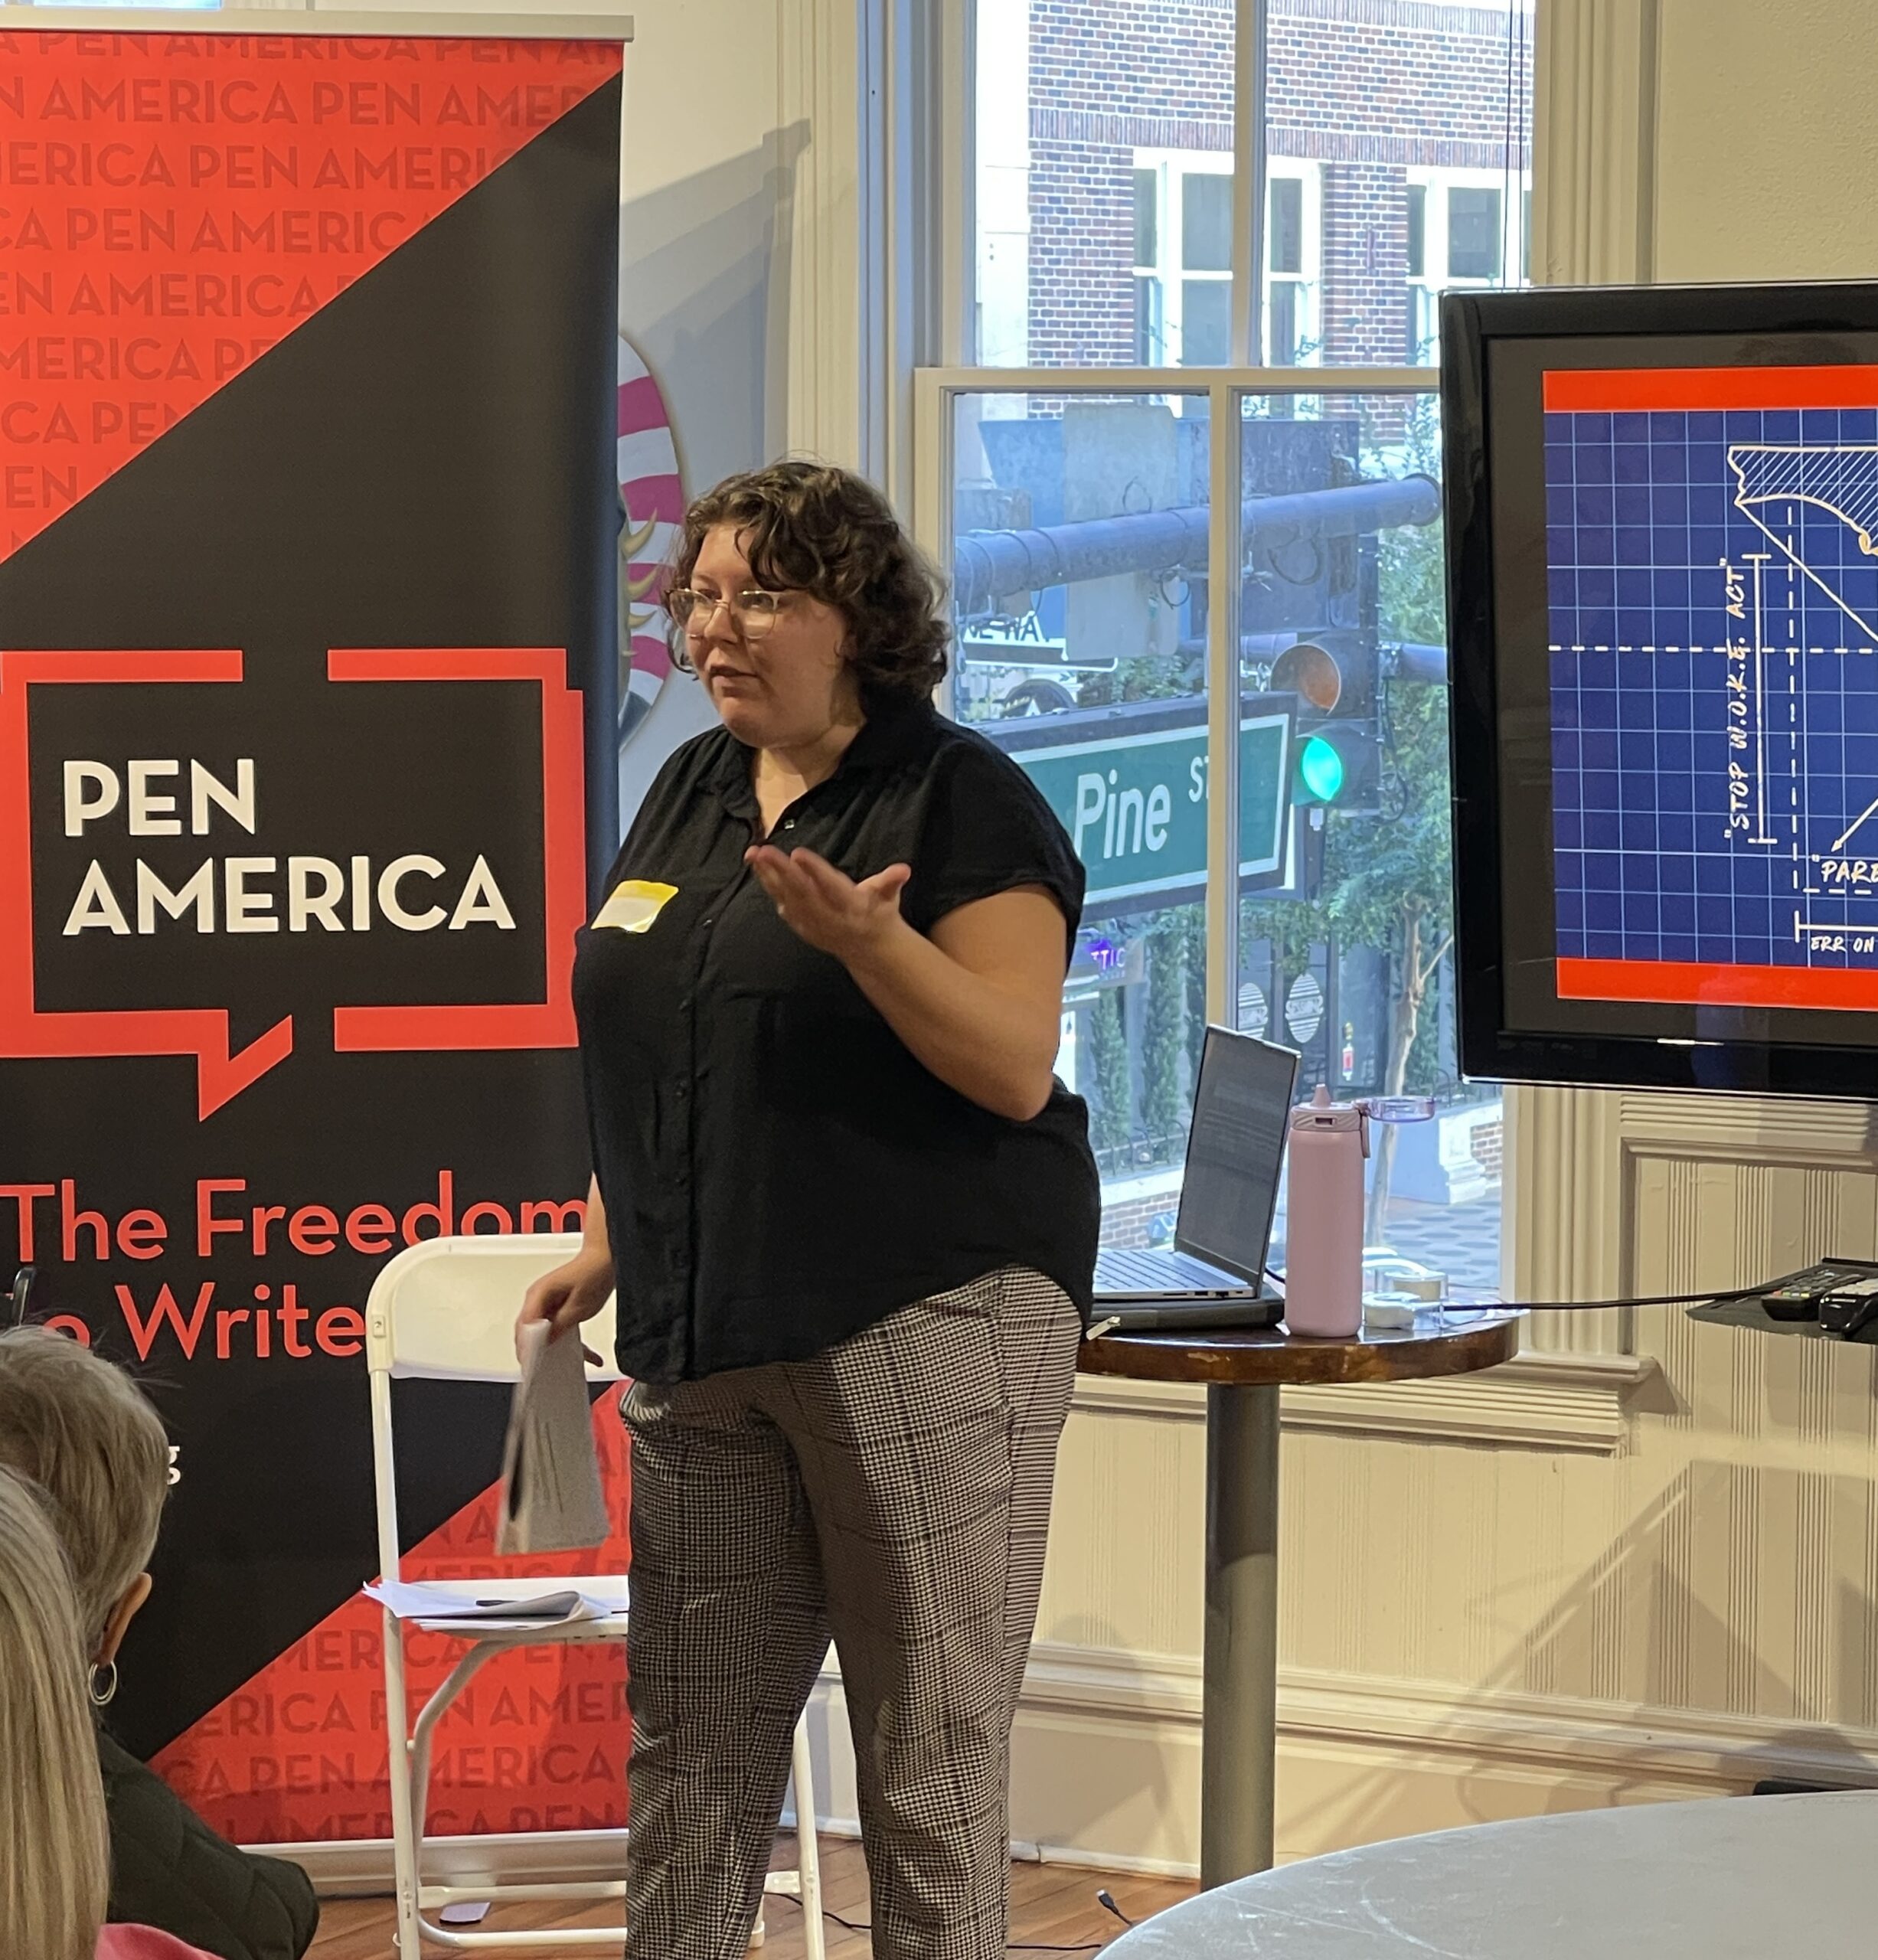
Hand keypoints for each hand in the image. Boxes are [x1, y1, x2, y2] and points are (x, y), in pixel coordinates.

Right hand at [516, 1248, 612, 1365]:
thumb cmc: (594, 1272)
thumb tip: (546, 1342)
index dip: (527, 1347)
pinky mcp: (555, 1305)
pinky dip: (566, 1340)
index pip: (524, 1327)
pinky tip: (586, 1354)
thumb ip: (560, 1326)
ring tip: (562, 1366)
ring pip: (541, 1332)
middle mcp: (537, 1298)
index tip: (531, 1364)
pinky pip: (554, 1327)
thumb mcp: (579, 1306)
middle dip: (535, 1352)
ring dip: (552, 1348)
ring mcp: (545, 1301)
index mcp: (538, 1295)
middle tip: (542, 1372)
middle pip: (527, 1332)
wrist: (605, 1256)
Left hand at [745, 845, 911, 961]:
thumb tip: (904, 870)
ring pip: (786, 898)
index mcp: (851, 905)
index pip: (830, 885)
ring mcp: (812, 923)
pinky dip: (769, 887)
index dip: (814, 871)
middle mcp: (829, 916)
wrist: (869, 949)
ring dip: (768, 876)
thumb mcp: (889, 897)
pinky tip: (758, 868)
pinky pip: (781, 904)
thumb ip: (891, 881)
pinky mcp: (802, 925)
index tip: (798, 853)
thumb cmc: (879, 912)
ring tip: (754, 854)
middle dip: (781, 871)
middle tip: (764, 850)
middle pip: (801, 892)